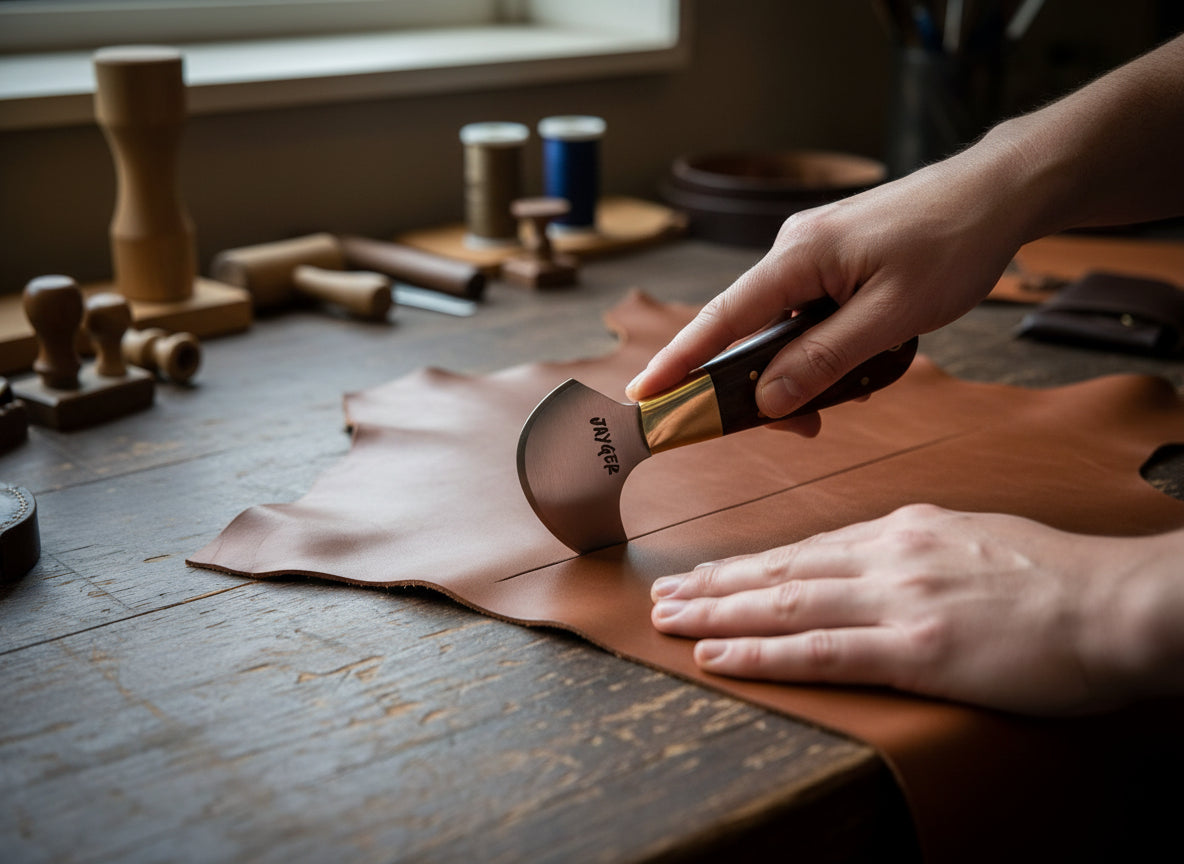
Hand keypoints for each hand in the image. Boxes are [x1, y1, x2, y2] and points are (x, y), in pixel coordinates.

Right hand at [626, 141, 1031, 423]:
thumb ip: (825, 359)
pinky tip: (860, 362)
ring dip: (803, 366)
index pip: (721, 318)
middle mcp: (793, 250)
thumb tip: (767, 398)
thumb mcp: (891, 316)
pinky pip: (808, 312)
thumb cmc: (951, 244)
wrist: (997, 193)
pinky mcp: (834, 259)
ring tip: (850, 393)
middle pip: (749, 329)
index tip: (643, 393)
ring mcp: (812, 252)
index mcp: (798, 257)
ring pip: (783, 325)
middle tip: (798, 428)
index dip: (679, 361)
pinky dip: (823, 344)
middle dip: (761, 383)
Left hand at [650, 504, 1183, 715]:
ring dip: (717, 614)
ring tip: (668, 621)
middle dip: (715, 585)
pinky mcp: (916, 647)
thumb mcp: (974, 540)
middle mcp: (888, 555)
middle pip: (780, 571)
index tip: (708, 574)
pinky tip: (718, 656)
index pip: (806, 549)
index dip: (748, 566)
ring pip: (784, 605)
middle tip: (663, 595)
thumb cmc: (1056, 578)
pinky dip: (760, 655)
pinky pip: (820, 651)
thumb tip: (878, 562)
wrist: (1116, 603)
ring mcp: (898, 599)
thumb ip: (917, 550)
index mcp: (904, 529)